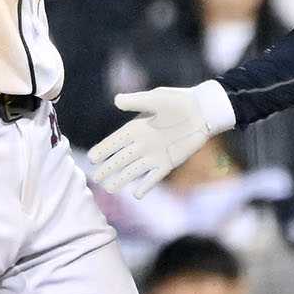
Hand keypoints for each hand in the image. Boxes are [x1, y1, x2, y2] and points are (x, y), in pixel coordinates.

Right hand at [87, 81, 236, 198]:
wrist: (202, 112)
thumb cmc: (178, 102)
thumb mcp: (157, 98)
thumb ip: (137, 101)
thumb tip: (117, 100)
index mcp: (136, 127)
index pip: (115, 141)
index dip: (104, 149)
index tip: (92, 159)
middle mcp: (142, 143)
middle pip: (121, 158)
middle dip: (108, 168)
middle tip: (95, 179)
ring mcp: (155, 154)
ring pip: (134, 170)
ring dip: (122, 179)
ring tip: (109, 190)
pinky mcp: (168, 162)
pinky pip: (154, 176)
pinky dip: (146, 185)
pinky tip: (136, 195)